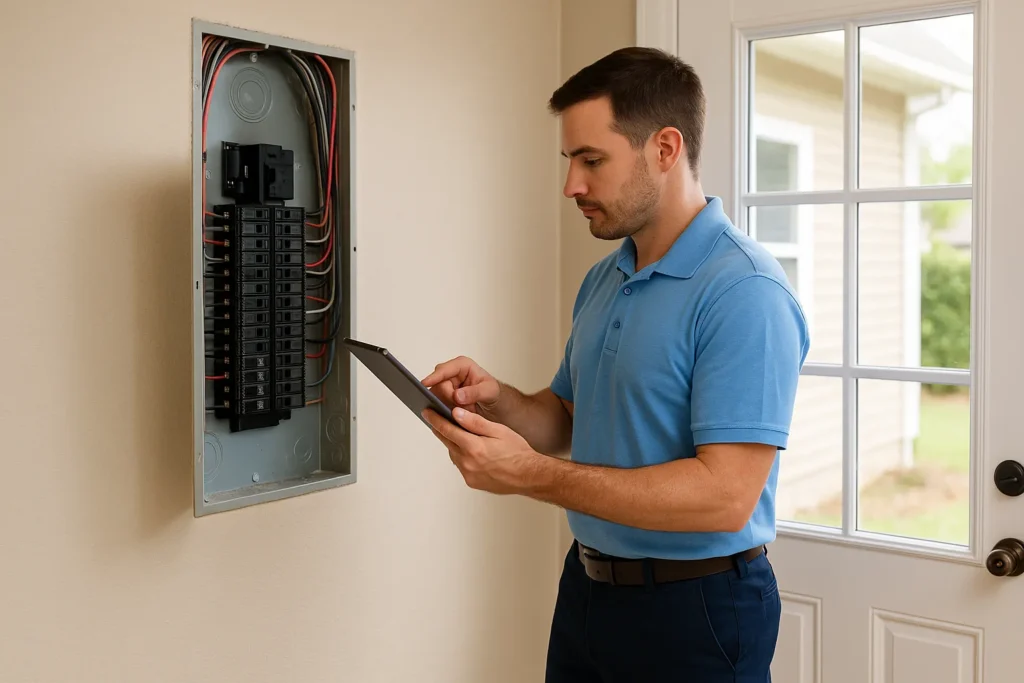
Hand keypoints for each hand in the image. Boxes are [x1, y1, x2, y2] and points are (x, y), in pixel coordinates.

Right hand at [421, 356, 500, 416]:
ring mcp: (446, 386)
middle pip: (438, 385)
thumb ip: (474, 392)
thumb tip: (457, 395)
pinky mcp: (444, 398)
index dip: (434, 377)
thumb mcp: (489, 391)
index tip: (425, 383)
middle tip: (462, 405)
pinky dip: (445, 410)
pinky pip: (437, 404)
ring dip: (448, 405)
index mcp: (462, 366)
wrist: (495, 404)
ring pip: (436, 396)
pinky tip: (455, 414)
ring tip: (464, 408)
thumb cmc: (493, 393)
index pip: (444, 370)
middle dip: (448, 398)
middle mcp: (451, 374)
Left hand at [422, 406, 544, 494]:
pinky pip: (461, 465)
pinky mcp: (471, 482)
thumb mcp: (499, 431)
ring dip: (453, 443)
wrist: (528, 476)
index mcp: (474, 447)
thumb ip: (475, 422)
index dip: (435, 418)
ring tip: (459, 434)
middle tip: (435, 418)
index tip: (427, 411)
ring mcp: (468, 474)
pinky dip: (462, 456)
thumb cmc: (517, 452)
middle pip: (447, 441)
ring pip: (453, 454)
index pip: (447, 429)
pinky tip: (471, 451)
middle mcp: (467, 462)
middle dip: (440, 429)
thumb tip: (457, 413)